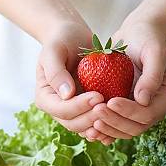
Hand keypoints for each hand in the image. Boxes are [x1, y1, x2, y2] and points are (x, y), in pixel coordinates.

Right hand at [34, 21, 110, 139]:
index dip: (79, 106)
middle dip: (92, 117)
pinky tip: (120, 117)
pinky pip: (96, 124)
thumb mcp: (54, 50)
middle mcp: (57, 109)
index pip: (61, 110)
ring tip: (116, 113)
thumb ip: (56, 72)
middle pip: (74, 123)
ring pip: (86, 128)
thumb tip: (67, 95)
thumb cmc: (61, 40)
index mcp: (45, 98)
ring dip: (101, 124)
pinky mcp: (87, 111)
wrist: (73, 38)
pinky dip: (107, 124)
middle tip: (110, 106)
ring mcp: (73, 113)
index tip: (98, 95)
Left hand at [84, 19, 165, 143]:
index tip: (110, 101)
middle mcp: (154, 110)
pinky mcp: (125, 111)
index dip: (128, 112)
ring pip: (123, 131)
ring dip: (107, 128)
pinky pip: (114, 125)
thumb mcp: (154, 52)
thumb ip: (152, 75)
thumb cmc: (147, 38)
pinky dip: (103, 127)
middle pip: (135, 128)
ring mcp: (139, 112)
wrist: (136, 34)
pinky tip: (88, 123)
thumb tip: (143, 100)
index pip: (147, 115)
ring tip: (90, 119)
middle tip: (95, 111)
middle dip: (115, 122)